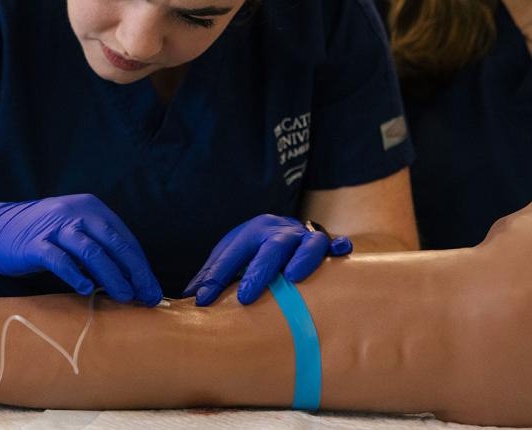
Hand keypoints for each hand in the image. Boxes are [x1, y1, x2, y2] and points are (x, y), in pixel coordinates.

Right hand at [0, 193, 162, 305]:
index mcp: (92, 208)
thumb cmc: (43, 236)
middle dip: (134, 273)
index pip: (125, 239)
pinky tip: (86, 290)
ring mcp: (55, 226)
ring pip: (92, 252)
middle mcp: (76, 212)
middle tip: (146, 297)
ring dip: (112, 277)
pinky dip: (76, 276)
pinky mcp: (35, 243)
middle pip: (113, 244)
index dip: (141, 266)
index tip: (152, 290)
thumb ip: (100, 248)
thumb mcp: (75, 232)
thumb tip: (132, 279)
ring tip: (124, 297)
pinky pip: (60, 260)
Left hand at [183, 214, 351, 305]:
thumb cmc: (254, 251)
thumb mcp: (231, 256)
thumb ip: (213, 275)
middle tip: (244, 297)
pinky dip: (339, 247)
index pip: (232, 254)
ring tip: (293, 277)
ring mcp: (303, 236)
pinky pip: (335, 243)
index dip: (216, 278)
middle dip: (258, 271)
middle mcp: (279, 231)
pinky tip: (341, 252)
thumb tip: (189, 298)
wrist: (285, 231)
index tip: (204, 301)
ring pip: (307, 243)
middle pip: (271, 247)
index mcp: (251, 232)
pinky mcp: (327, 243)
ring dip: (302, 259)